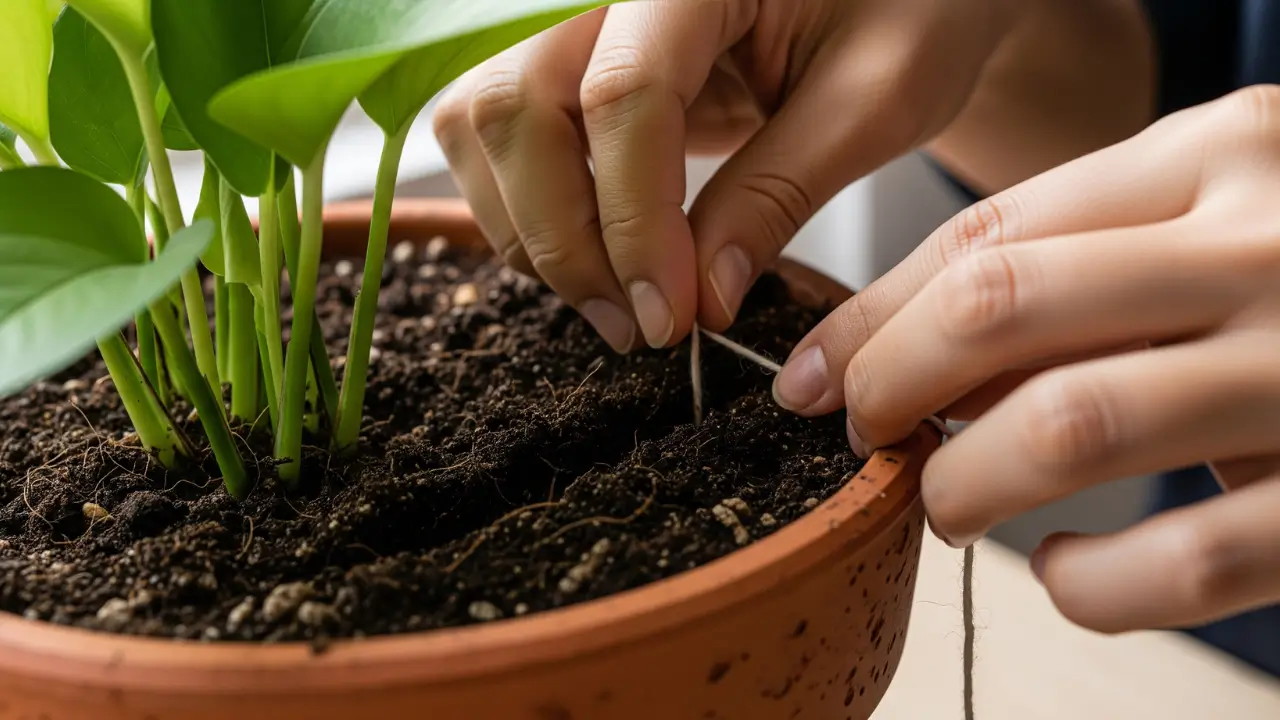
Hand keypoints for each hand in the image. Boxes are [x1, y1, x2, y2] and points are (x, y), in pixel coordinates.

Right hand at [432, 0, 1023, 351]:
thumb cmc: (915, 5)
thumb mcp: (878, 97)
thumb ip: (780, 190)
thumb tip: (700, 298)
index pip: (624, 94)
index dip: (636, 223)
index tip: (673, 317)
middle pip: (518, 105)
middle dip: (566, 238)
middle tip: (639, 328)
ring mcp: (573, 8)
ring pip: (481, 119)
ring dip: (533, 229)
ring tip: (617, 304)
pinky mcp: (565, 49)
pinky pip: (490, 127)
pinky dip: (521, 204)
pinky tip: (592, 254)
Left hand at [775, 86, 1279, 632]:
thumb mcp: (1205, 222)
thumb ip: (1067, 263)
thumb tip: (872, 350)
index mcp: (1219, 154)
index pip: (988, 233)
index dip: (872, 316)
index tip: (811, 377)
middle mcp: (1270, 244)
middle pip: (1002, 308)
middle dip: (891, 385)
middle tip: (864, 436)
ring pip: (1067, 427)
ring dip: (964, 483)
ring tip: (949, 502)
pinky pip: (1178, 562)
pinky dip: (1084, 585)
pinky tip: (1063, 570)